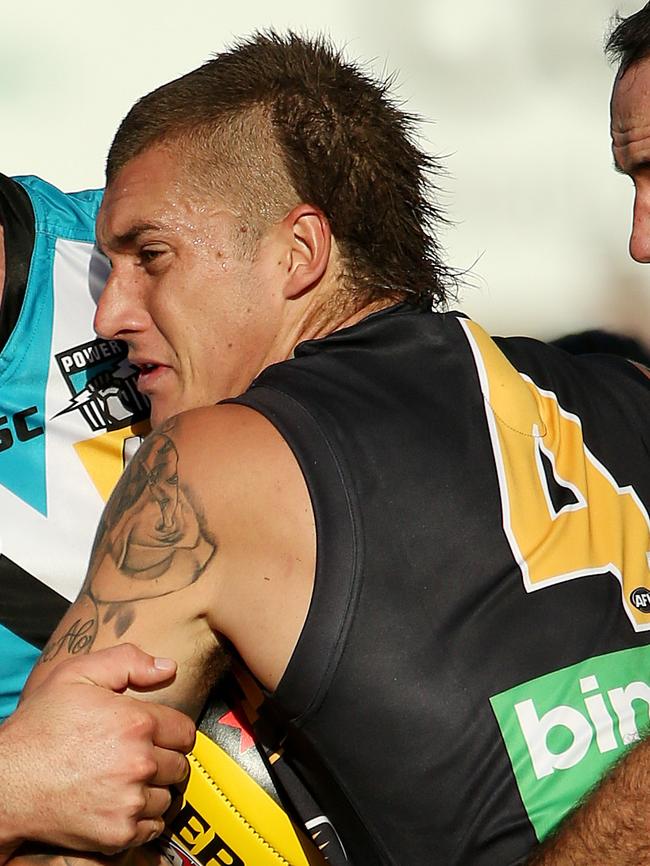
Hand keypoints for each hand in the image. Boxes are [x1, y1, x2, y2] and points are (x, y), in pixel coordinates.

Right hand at [0, 644, 195, 857]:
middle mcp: (140, 763)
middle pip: (179, 764)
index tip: (154, 735)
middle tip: (136, 757)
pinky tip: (122, 803)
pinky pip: (154, 826)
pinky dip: (144, 817)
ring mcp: (130, 802)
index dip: (170, 731)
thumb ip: (128, 661)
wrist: (7, 783)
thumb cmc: (40, 727)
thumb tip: (169, 667)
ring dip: (155, 789)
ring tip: (127, 781)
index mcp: (136, 723)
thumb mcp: (77, 675)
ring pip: (168, 796)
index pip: (185, 731)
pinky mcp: (119, 834)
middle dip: (164, 759)